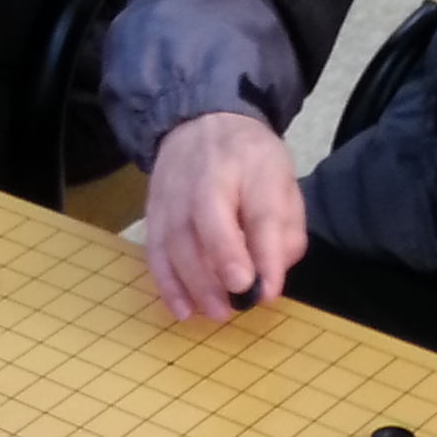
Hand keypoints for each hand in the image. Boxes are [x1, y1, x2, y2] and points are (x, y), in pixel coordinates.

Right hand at [143, 112, 306, 322]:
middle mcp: (205, 174)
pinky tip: (183, 310)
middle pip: (207, 222)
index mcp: (250, 164)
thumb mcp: (283, 184)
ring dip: (194, 284)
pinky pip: (155, 250)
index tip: (266, 289)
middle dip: (220, 267)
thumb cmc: (251, 163)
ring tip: (216, 313)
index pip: (258, 208)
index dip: (263, 251)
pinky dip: (167, 284)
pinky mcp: (152, 210)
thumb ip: (284, 231)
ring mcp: (172, 192)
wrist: (201, 123)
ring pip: (176, 240)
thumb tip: (271, 280)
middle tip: (237, 305)